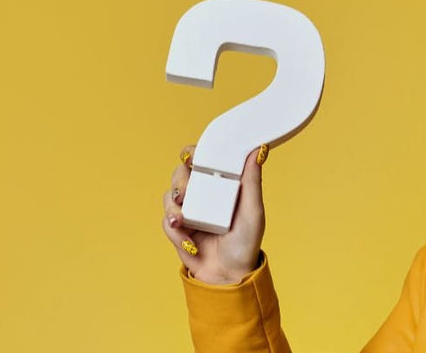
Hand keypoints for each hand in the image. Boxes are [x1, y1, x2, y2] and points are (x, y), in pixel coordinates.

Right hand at [161, 144, 267, 284]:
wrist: (231, 274)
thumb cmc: (246, 242)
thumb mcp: (253, 211)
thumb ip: (252, 181)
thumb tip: (258, 150)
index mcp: (220, 185)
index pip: (201, 160)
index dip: (192, 153)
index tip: (191, 157)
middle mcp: (202, 194)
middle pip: (179, 173)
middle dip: (180, 181)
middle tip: (187, 193)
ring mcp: (188, 211)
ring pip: (169, 196)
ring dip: (174, 206)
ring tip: (183, 219)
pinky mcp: (178, 229)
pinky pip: (167, 221)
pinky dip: (176, 230)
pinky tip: (190, 242)